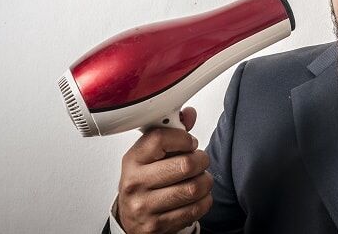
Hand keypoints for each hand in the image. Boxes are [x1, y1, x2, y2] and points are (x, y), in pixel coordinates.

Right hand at [117, 108, 212, 233]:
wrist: (131, 219)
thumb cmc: (145, 182)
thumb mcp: (151, 156)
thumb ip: (172, 134)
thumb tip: (189, 114)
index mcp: (132, 160)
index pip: (159, 138)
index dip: (183, 137)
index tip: (190, 142)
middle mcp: (135, 183)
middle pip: (184, 165)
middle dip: (201, 160)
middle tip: (201, 161)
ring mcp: (145, 207)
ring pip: (193, 188)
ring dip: (205, 182)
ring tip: (201, 179)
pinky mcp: (157, 225)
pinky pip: (194, 210)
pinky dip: (204, 201)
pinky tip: (198, 197)